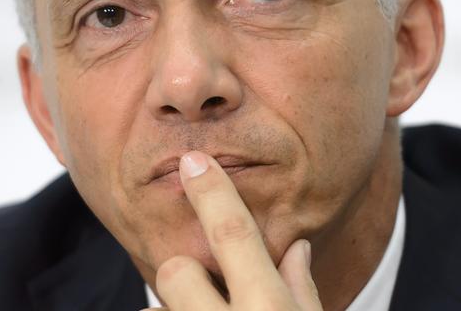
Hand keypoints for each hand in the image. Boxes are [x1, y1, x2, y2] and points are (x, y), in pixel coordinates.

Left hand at [142, 151, 321, 310]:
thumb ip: (301, 287)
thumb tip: (298, 248)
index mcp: (268, 307)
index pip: (232, 234)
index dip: (211, 192)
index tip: (194, 163)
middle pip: (176, 271)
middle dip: (184, 270)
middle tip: (204, 284)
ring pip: (159, 306)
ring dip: (175, 304)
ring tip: (199, 308)